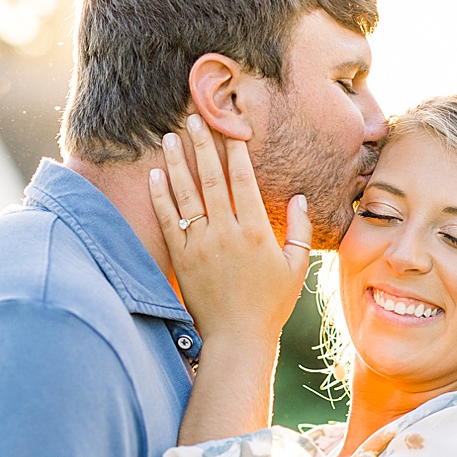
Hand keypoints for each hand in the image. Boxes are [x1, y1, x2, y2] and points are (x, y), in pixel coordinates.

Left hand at [148, 113, 311, 350]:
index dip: (235, 150)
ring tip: (171, 136)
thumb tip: (301, 195)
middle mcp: (226, 232)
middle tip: (193, 118)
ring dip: (178, 162)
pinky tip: (155, 175)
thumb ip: (302, 229)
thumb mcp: (297, 267)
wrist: (236, 338)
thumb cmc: (271, 304)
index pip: (243, 180)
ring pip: (186, 194)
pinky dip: (160, 196)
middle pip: (211, 178)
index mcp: (256, 231)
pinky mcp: (181, 258)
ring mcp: (200, 244)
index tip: (230, 128)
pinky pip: (168, 220)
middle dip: (202, 145)